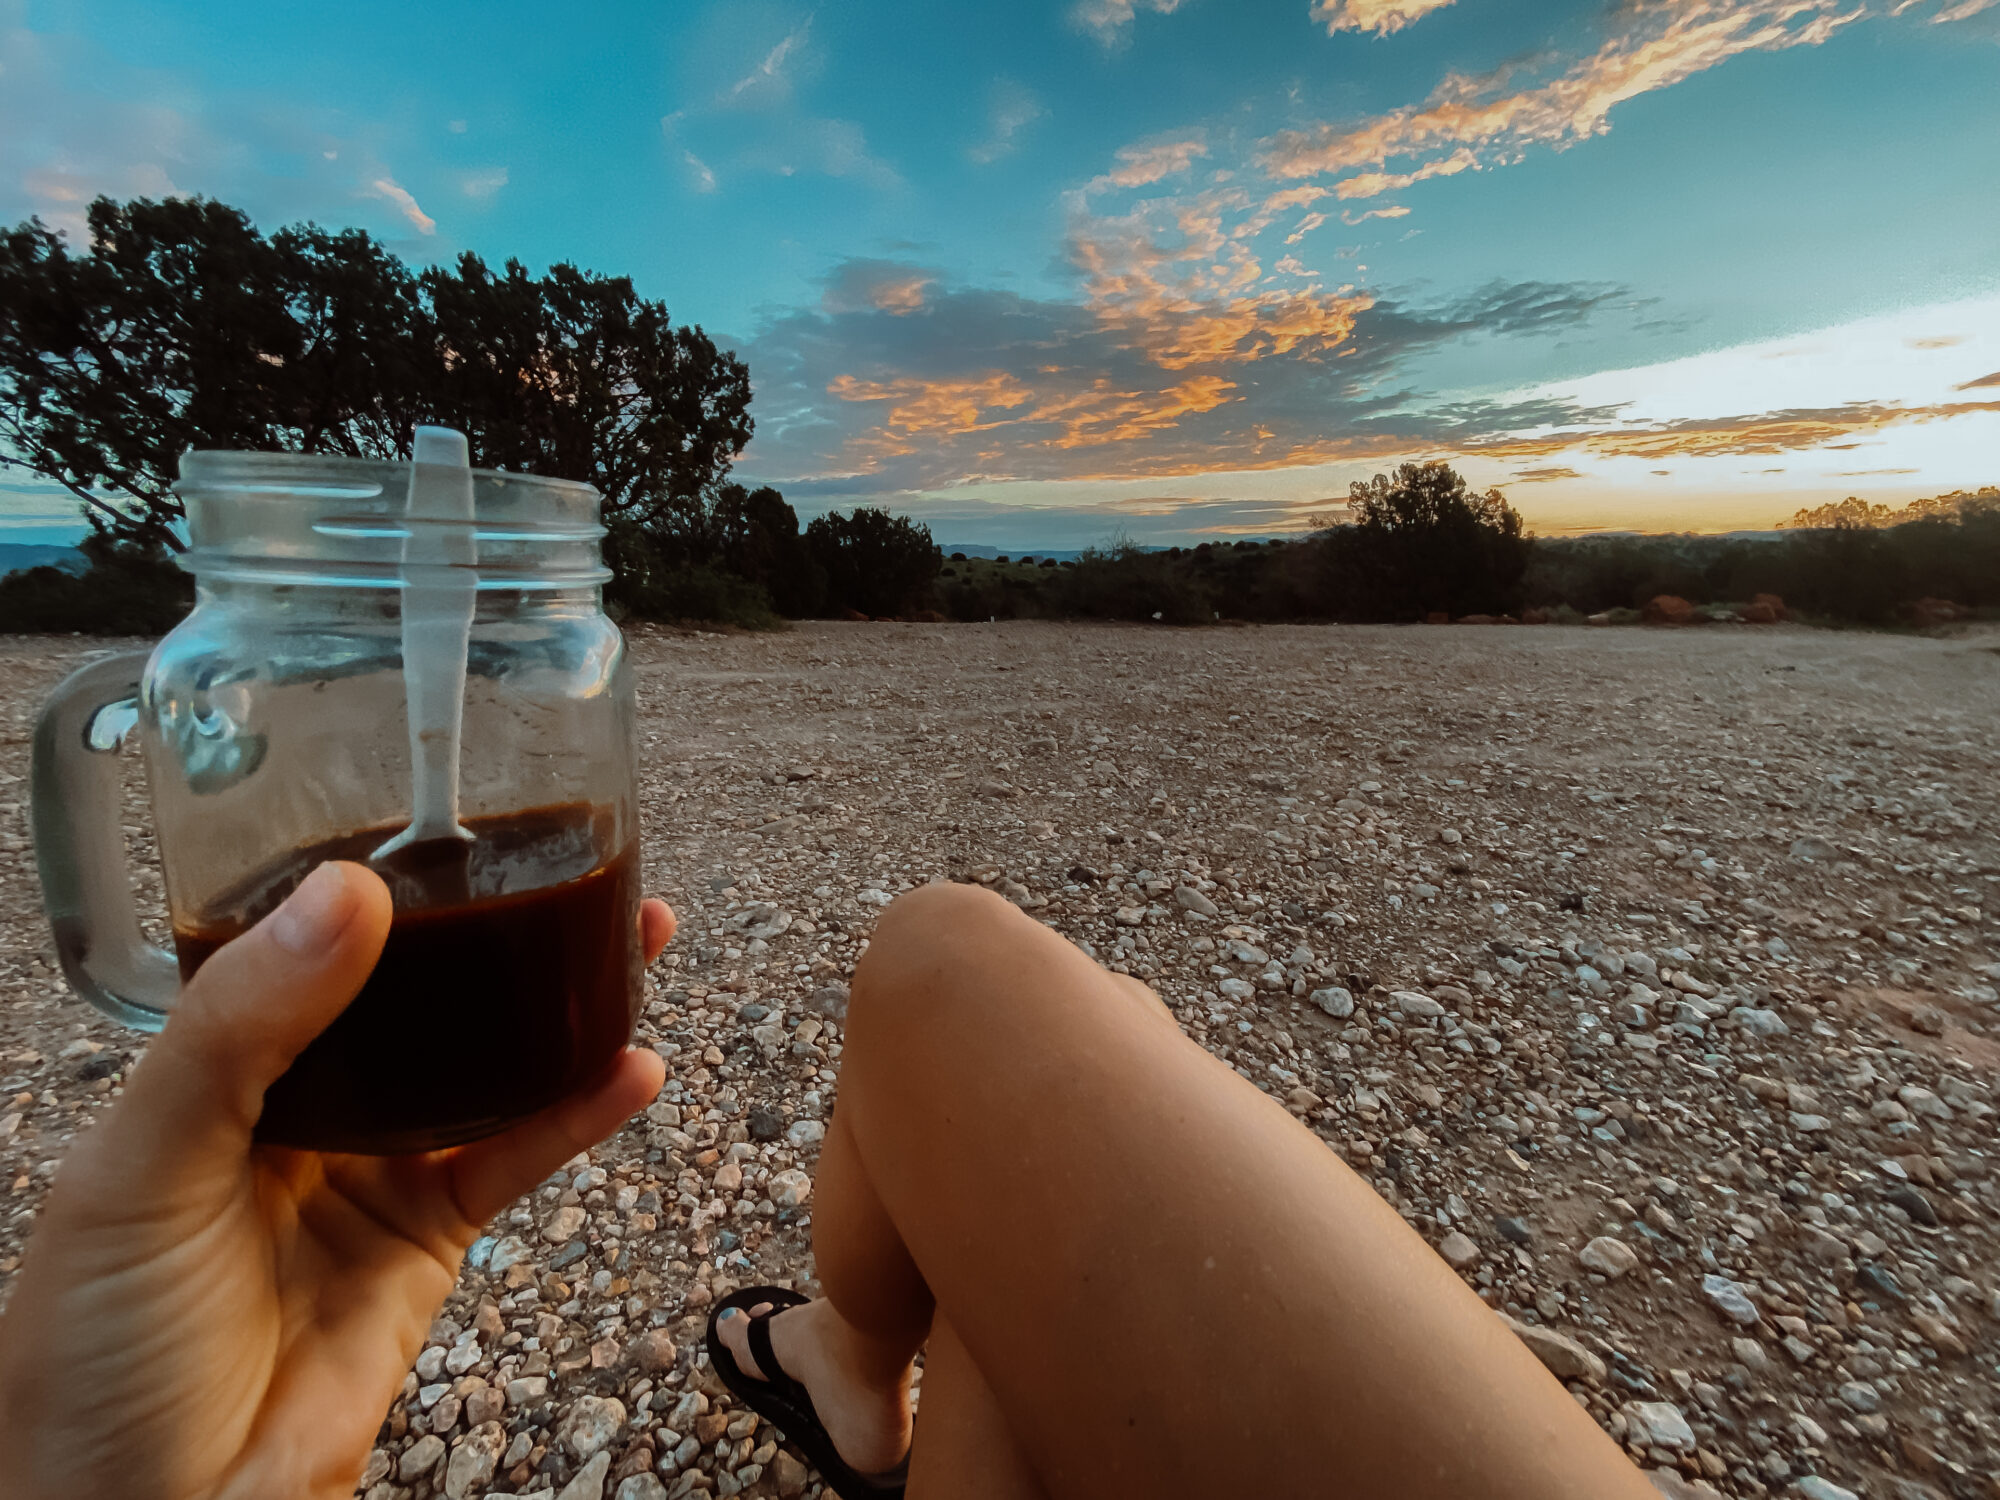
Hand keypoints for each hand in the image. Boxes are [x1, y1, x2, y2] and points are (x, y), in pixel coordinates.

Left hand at [0, 862, 672, 1499]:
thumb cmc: (95, 1351)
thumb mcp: (140, 1168)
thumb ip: (239, 1032)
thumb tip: (346, 896)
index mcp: (210, 1067)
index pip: (306, 946)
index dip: (387, 884)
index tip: (457, 820)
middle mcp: (299, 1104)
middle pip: (418, 995)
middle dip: (500, 930)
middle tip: (583, 865)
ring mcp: (370, 1170)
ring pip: (485, 1065)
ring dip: (564, 1006)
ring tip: (640, 939)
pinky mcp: (428, 1238)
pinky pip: (517, 1158)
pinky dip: (580, 1115)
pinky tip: (632, 1070)